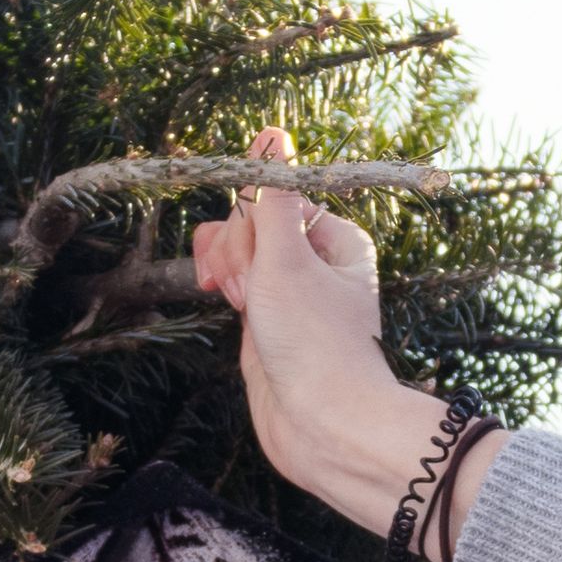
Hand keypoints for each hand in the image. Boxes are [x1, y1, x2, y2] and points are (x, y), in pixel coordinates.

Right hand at [187, 127, 501, 548]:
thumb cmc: (315, 344)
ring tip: (238, 303)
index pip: (275, 197)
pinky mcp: (267, 320)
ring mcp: (290, 291)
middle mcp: (316, 261)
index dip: (252, 220)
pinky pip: (236, 279)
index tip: (252, 256)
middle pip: (252, 222)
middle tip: (246, 290)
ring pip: (239, 250)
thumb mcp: (287, 258)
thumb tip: (273, 135)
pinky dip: (224, 285)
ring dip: (227, 267)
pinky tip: (225, 301)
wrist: (323, 426)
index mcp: (337, 238)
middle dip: (236, 248)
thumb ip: (271, 195)